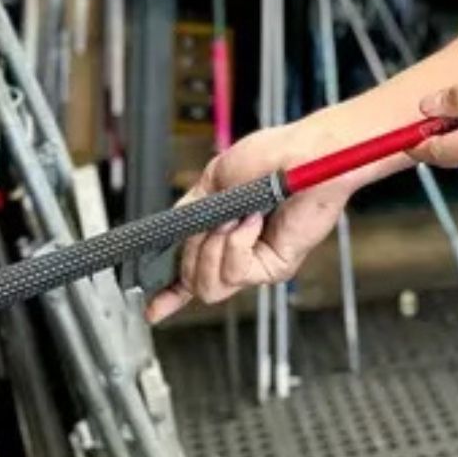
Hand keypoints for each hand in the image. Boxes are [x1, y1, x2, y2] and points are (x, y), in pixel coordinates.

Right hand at [146, 124, 347, 323]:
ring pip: (210, 284)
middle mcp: (237, 252)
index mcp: (219, 232)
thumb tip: (171, 235)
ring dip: (213, 248)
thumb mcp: (216, 177)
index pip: (188, 275)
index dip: (168, 293)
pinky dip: (237, 243)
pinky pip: (237, 271)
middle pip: (193, 282)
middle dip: (191, 250)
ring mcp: (256, 261)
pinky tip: (251, 221)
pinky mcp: (275, 266)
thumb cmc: (273, 155)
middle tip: (210, 221)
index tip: (151, 303)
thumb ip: (191, 210)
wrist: (306, 154)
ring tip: (232, 218)